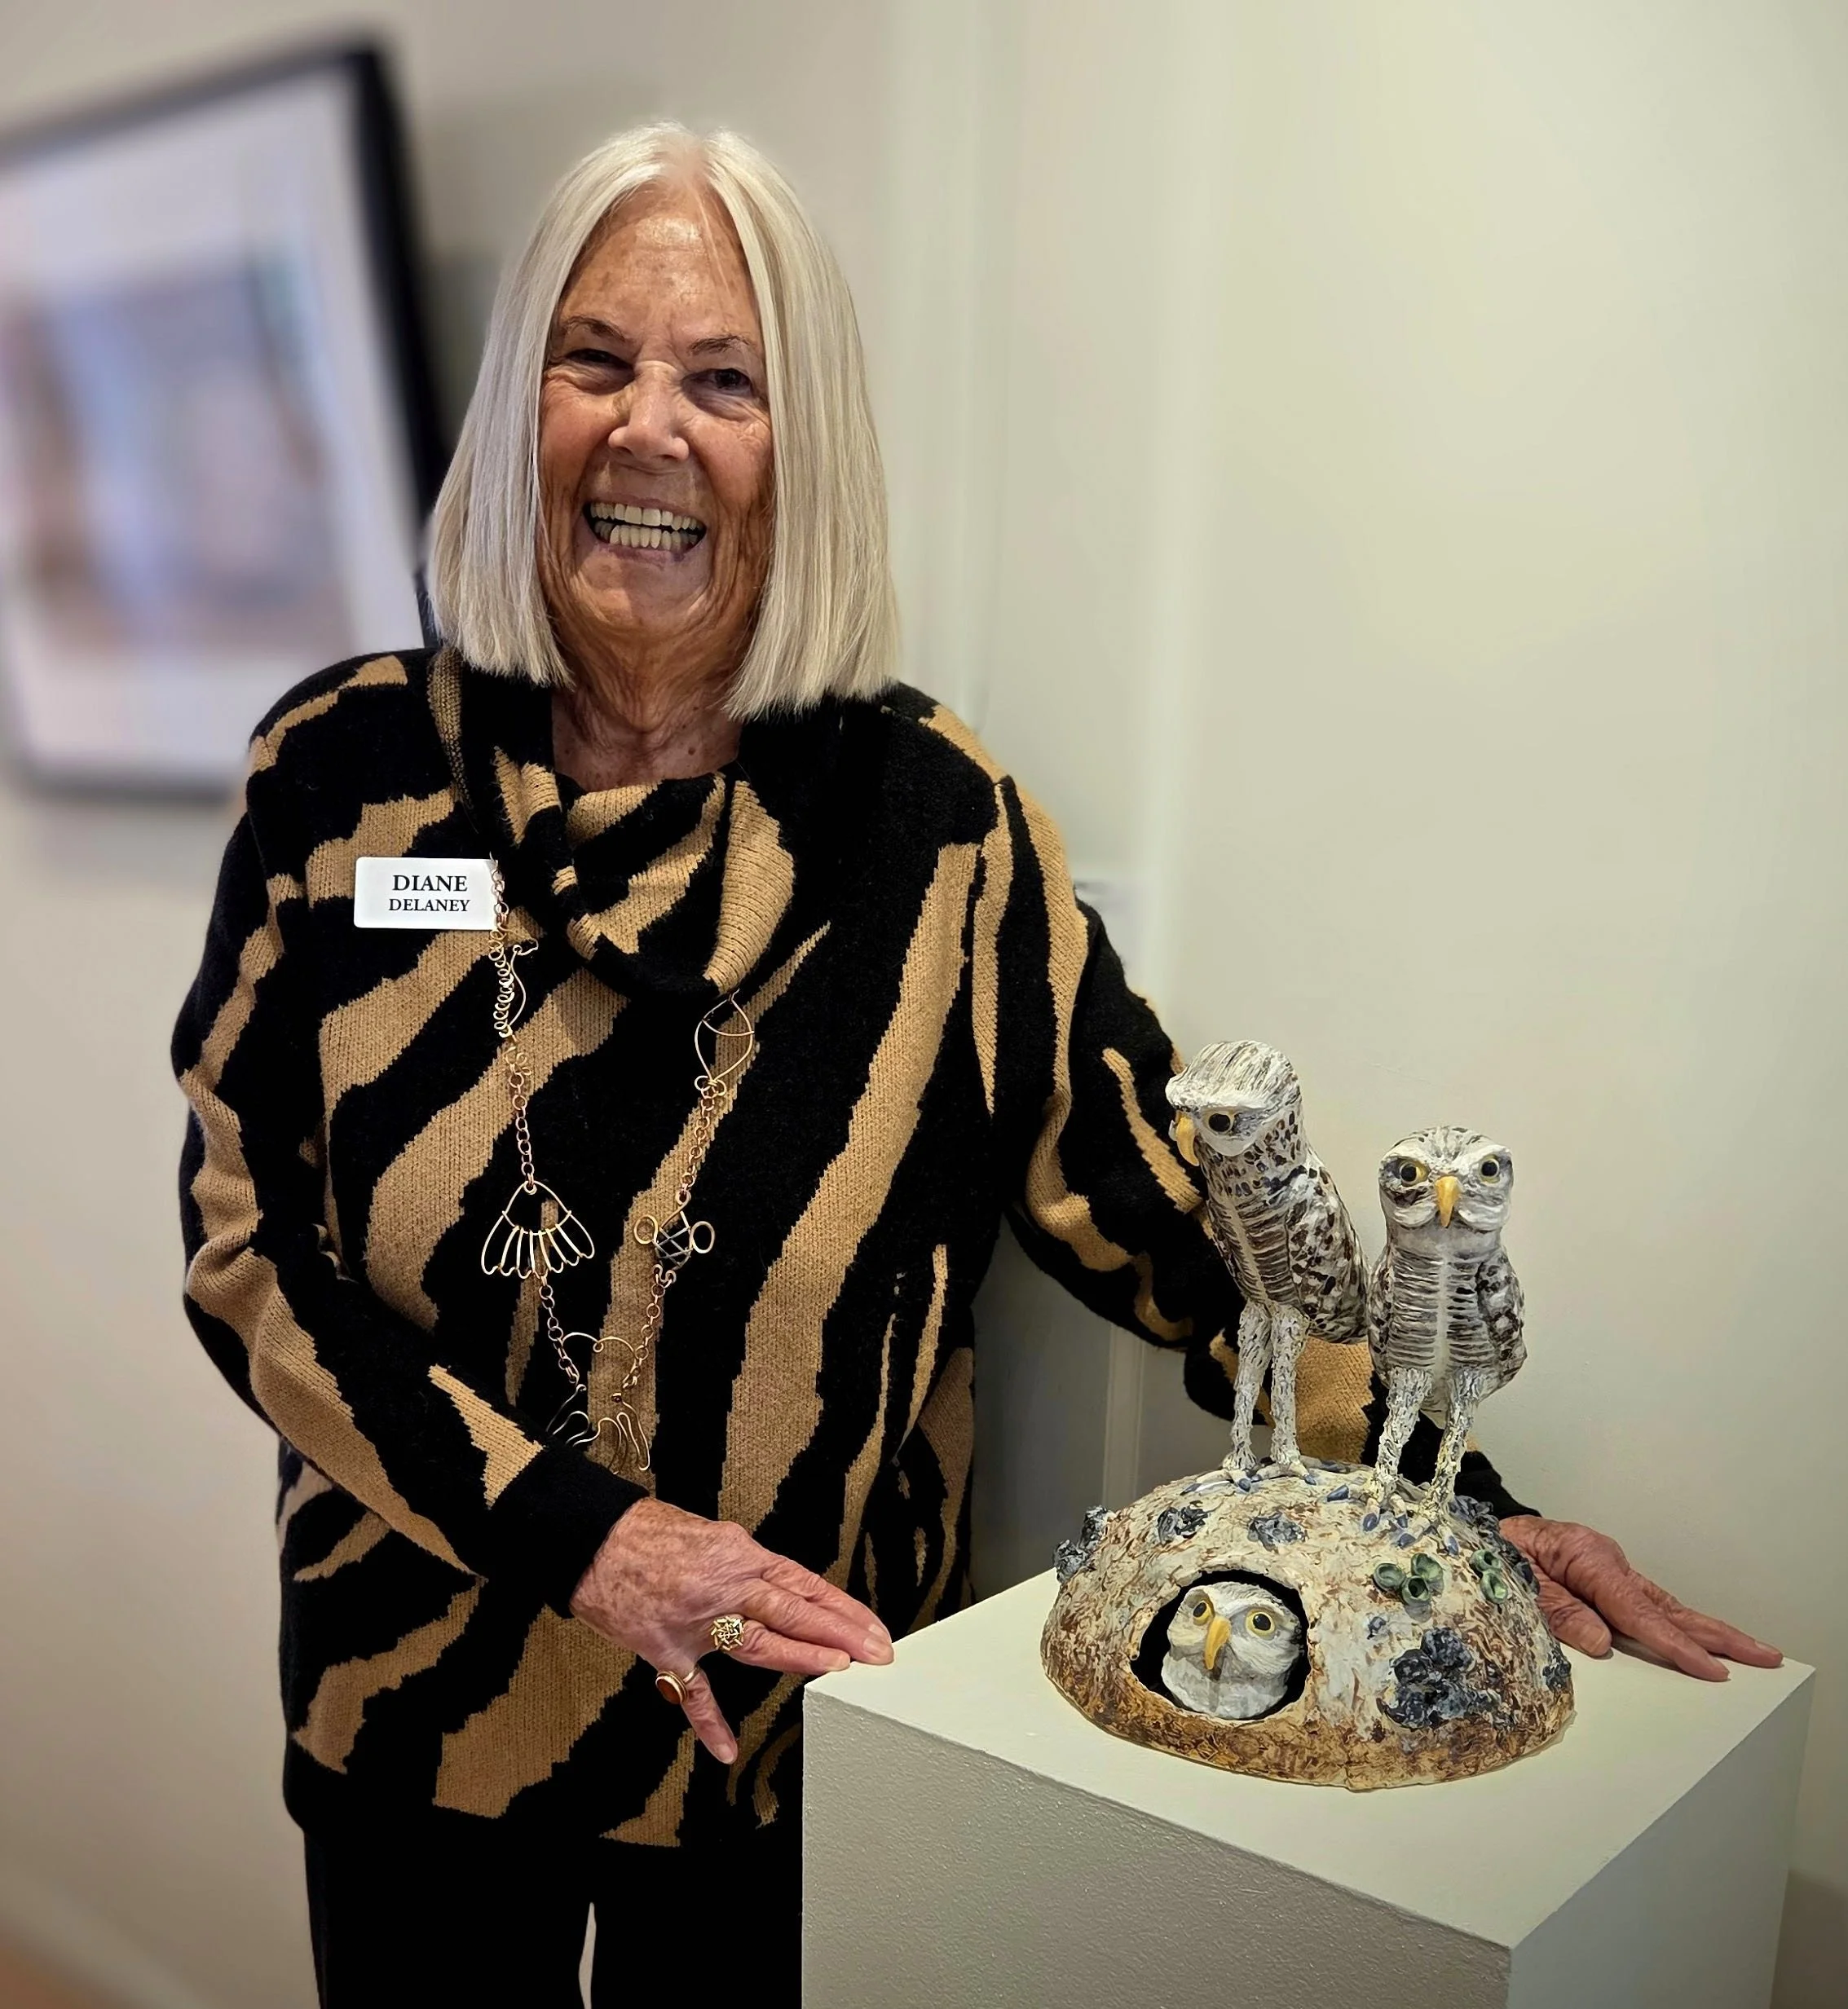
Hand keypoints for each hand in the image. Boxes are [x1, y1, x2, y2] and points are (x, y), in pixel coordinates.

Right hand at [570, 1497, 892, 1762]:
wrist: (593, 1539)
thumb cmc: (648, 1533)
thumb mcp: (711, 1534)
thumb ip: (744, 1565)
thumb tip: (774, 1586)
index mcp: (739, 1555)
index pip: (804, 1584)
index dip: (842, 1607)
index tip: (873, 1627)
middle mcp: (725, 1585)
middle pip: (794, 1611)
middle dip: (840, 1632)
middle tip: (876, 1652)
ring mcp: (696, 1621)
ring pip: (758, 1642)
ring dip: (801, 1658)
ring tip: (837, 1671)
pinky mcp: (665, 1648)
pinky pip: (692, 1691)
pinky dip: (709, 1722)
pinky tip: (725, 1749)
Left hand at [1498, 1516, 1781, 1681]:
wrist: (1469, 1529)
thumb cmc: (1486, 1552)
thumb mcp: (1514, 1583)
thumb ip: (1559, 1612)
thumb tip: (1605, 1642)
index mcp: (1586, 1556)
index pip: (1640, 1612)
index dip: (1677, 1646)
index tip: (1713, 1670)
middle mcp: (1603, 1559)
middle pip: (1667, 1606)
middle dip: (1717, 1634)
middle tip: (1764, 1656)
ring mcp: (1604, 1566)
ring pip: (1662, 1604)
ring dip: (1704, 1629)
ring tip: (1746, 1649)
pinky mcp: (1598, 1575)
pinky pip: (1643, 1603)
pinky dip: (1673, 1621)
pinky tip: (1695, 1637)